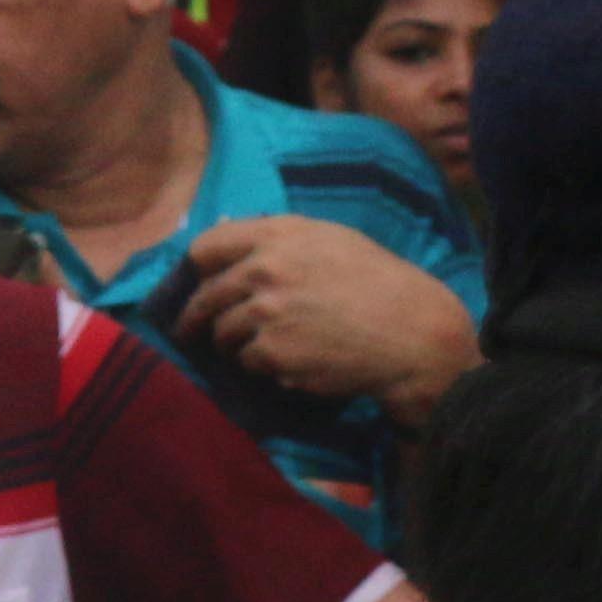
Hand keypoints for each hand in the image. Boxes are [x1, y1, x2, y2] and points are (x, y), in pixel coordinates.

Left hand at [176, 216, 479, 422]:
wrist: (410, 333)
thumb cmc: (377, 283)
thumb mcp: (331, 240)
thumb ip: (280, 240)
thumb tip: (234, 242)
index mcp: (277, 235)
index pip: (206, 246)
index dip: (198, 268)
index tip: (197, 282)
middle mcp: (264, 268)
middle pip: (205, 296)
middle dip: (197, 316)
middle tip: (191, 331)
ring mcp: (264, 311)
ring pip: (222, 332)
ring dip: (232, 344)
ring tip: (256, 348)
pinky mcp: (271, 351)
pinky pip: (247, 360)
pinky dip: (262, 365)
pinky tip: (289, 362)